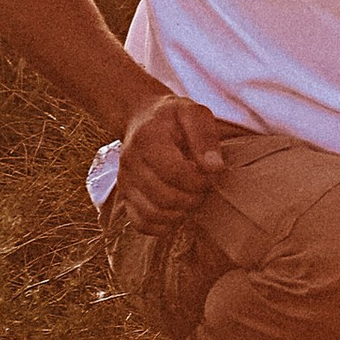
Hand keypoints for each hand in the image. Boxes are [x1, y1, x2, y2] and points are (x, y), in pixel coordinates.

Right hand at [114, 92, 234, 229]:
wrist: (143, 119)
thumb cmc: (173, 117)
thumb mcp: (194, 114)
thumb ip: (206, 137)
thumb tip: (214, 168)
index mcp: (147, 139)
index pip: (174, 172)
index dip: (198, 180)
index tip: (210, 175)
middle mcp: (130, 163)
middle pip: (164, 197)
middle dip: (192, 198)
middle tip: (203, 188)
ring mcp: (124, 182)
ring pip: (152, 214)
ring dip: (180, 213)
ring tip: (191, 198)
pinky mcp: (125, 197)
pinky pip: (141, 224)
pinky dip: (162, 225)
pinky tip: (177, 211)